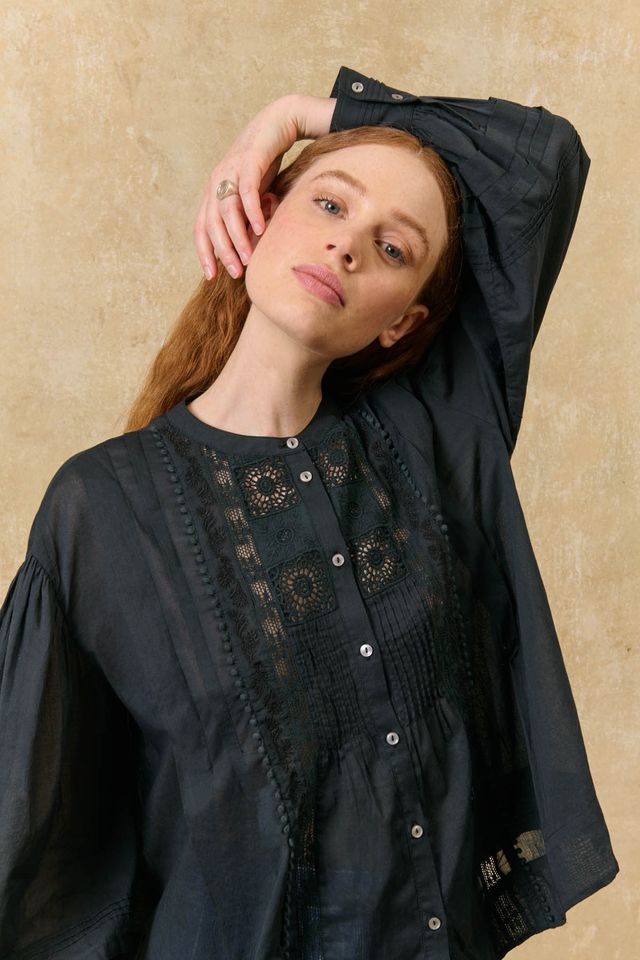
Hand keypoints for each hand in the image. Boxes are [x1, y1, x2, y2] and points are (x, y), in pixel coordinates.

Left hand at [193, 94, 335, 280]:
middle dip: (222, 251)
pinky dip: (252, 211)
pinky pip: (247, 191)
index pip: (202, 228)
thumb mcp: (253, 196)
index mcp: (213, 192)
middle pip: (212, 224)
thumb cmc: (265, 163)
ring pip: (227, 211)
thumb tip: (248, 248)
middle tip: (234, 272)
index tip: (211, 276)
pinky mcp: (248, 161)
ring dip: (236, 237)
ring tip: (247, 257)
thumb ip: (247, 219)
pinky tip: (260, 229)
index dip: (204, 252)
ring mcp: (230, 171)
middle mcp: (216, 182)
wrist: (277, 124)